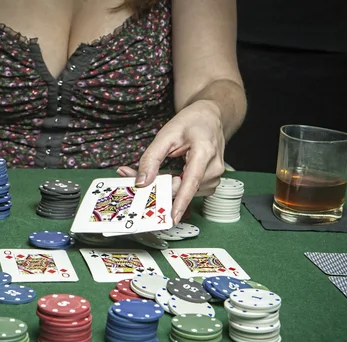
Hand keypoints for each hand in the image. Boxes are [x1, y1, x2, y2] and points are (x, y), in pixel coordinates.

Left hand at [117, 100, 225, 223]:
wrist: (211, 118)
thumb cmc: (190, 123)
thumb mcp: (166, 135)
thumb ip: (152, 158)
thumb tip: (142, 182)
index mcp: (205, 152)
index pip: (191, 183)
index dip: (180, 202)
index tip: (171, 218)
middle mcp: (214, 168)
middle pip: (182, 189)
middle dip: (159, 187)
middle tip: (132, 177)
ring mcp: (214, 177)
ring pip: (184, 192)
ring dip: (167, 187)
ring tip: (154, 173)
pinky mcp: (210, 183)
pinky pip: (189, 191)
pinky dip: (176, 186)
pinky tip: (168, 176)